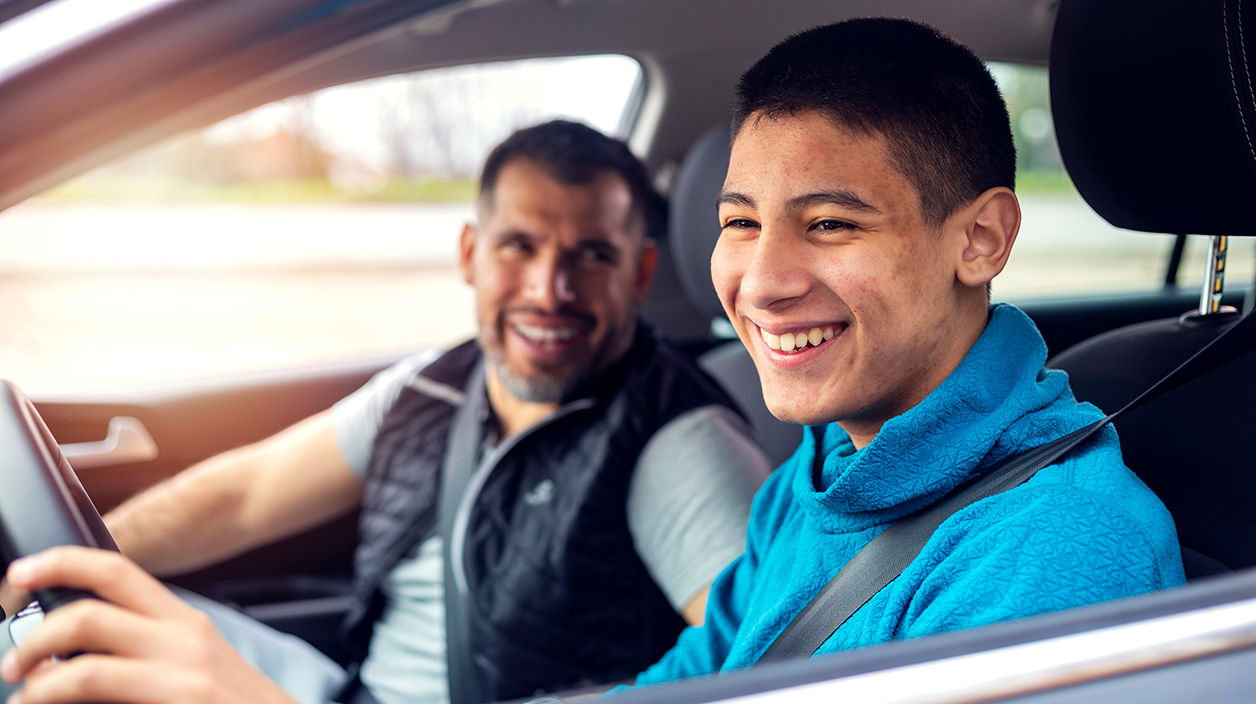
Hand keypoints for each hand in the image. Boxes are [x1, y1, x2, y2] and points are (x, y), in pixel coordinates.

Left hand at [0, 546, 297, 703]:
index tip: (22, 573)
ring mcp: (181, 678)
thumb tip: (78, 651)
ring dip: (38, 685)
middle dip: (34, 637)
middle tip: (14, 662)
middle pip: (89, 613)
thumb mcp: (198, 663)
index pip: (116, 570)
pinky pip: (99, 701)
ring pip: (84, 668)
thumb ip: (150, 647)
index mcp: (184, 622)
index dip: (60, 563)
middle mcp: (183, 641)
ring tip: (25, 696)